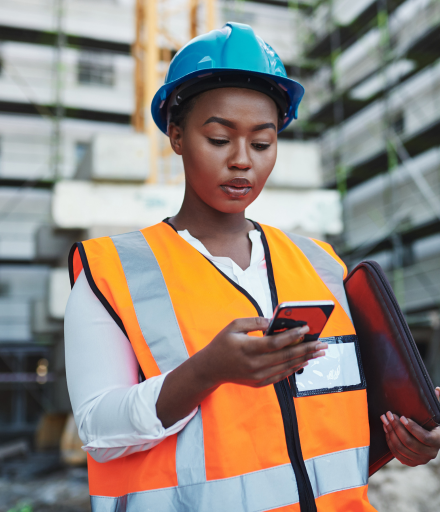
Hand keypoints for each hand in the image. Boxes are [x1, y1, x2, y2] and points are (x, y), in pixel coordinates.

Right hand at [196, 317, 326, 388]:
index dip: (293, 336)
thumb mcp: (233, 326)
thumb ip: (254, 322)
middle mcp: (254, 364)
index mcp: (247, 348)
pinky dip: (293, 368)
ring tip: (318, 353)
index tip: (306, 328)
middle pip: (286, 356)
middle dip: (306, 349)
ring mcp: (257, 376)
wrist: (210, 368)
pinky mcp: (259, 382)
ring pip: (286, 367)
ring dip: (304, 359)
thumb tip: (273, 322)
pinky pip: (280, 376)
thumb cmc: (222, 344)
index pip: (275, 342)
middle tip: (322, 344)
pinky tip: (303, 362)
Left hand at [380, 387, 439, 466]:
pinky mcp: (412, 462)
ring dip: (391, 434)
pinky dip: (390, 443)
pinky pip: (398, 455)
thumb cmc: (435, 423)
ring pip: (402, 449)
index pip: (425, 438)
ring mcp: (421, 459)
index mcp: (438, 441)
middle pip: (410, 443)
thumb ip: (438, 401)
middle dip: (397, 427)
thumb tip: (436, 389)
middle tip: (388, 415)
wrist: (434, 439)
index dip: (412, 428)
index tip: (402, 417)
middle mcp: (431, 453)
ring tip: (385, 421)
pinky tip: (387, 431)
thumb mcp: (439, 412)